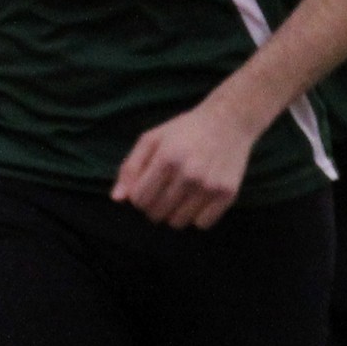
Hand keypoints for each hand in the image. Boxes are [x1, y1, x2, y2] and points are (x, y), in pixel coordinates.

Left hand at [112, 101, 254, 228]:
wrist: (229, 121)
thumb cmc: (184, 130)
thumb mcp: (152, 139)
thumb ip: (130, 168)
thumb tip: (117, 199)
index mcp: (166, 158)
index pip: (139, 200)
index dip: (138, 197)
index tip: (146, 188)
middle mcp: (188, 174)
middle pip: (157, 214)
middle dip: (154, 206)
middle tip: (163, 191)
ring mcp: (209, 185)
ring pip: (178, 222)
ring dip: (174, 213)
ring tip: (180, 194)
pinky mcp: (227, 194)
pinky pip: (202, 224)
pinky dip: (197, 216)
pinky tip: (198, 198)